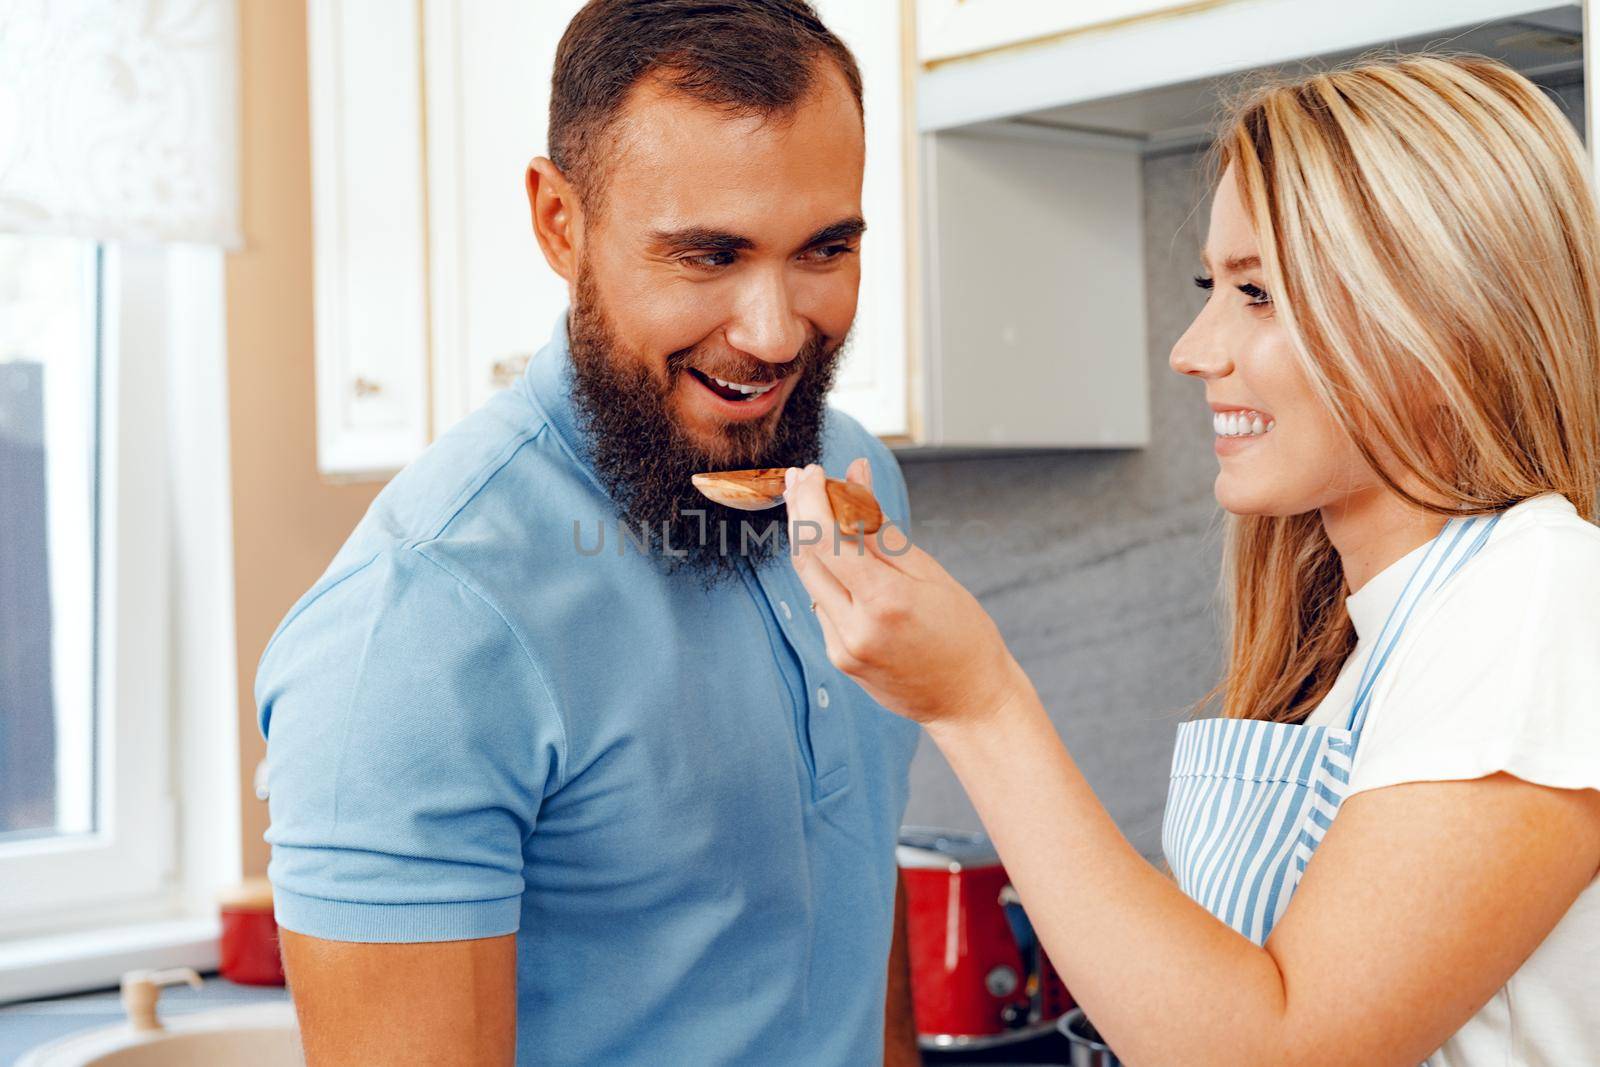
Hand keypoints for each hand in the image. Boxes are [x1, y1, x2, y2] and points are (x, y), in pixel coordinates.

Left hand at [782, 460, 1027, 725]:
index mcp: (885, 601)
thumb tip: (854, 476)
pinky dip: (826, 572)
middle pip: (806, 556)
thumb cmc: (964, 633)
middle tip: (801, 478)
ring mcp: (842, 647)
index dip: (809, 499)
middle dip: (799, 511)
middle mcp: (855, 627)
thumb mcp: (930, 572)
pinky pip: (822, 603)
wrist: (969, 703)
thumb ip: (881, 527)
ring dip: (808, 539)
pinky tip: (839, 554)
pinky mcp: (839, 657)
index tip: (811, 471)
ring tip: (817, 504)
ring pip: (809, 578)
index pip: (824, 538)